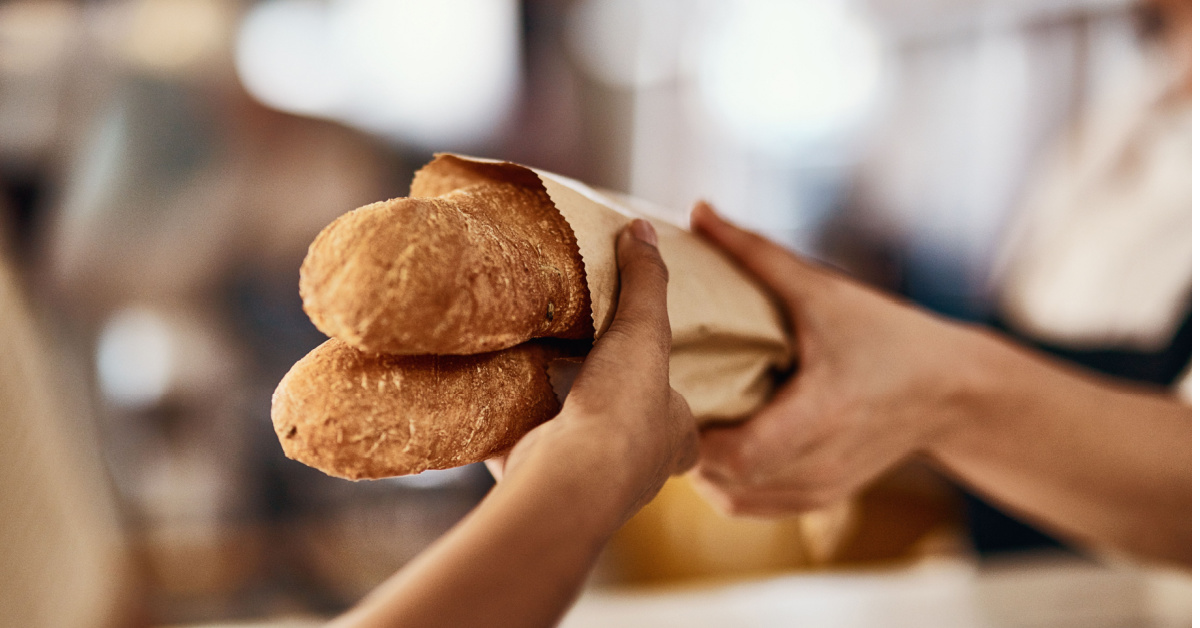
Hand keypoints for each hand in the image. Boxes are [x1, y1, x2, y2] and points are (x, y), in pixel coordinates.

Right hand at [488, 219, 697, 522]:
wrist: (570, 479)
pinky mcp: (535, 481)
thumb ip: (645, 282)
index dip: (672, 400)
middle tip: (582, 367)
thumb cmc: (624, 409)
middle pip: (625, 434)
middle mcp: (635, 470)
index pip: (685, 421)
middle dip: (606, 406)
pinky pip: (518, 449)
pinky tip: (488, 395)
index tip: (648, 377)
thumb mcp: (643, 331)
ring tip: (533, 368)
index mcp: (675, 439)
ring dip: (554, 416)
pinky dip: (504, 426)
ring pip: (571, 444)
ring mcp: (584, 483)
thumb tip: (643, 229)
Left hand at [689, 202, 985, 515]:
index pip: (738, 454)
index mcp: (820, 413)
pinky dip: (727, 483)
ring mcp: (820, 488)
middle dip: (687, 444)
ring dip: (703, 467)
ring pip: (734, 500)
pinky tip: (715, 445)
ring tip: (684, 422)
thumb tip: (700, 211)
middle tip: (661, 403)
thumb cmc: (890, 337)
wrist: (953, 392)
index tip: (670, 395)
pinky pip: (754, 506)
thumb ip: (757, 253)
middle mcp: (819, 461)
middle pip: (725, 480)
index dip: (695, 434)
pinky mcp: (821, 497)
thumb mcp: (823, 292)